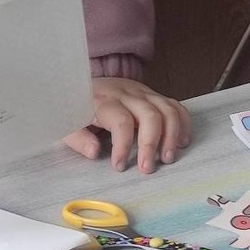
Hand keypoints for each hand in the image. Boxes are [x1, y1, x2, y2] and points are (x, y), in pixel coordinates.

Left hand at [63, 77, 190, 172]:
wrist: (82, 81)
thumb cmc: (75, 106)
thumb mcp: (66, 123)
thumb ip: (78, 138)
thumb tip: (94, 152)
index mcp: (104, 101)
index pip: (121, 121)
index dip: (123, 146)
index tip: (119, 166)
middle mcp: (128, 94)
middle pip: (150, 115)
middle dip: (152, 144)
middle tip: (148, 168)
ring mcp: (144, 92)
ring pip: (168, 109)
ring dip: (172, 135)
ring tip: (168, 158)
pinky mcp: (153, 94)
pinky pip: (175, 105)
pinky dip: (183, 123)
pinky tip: (182, 142)